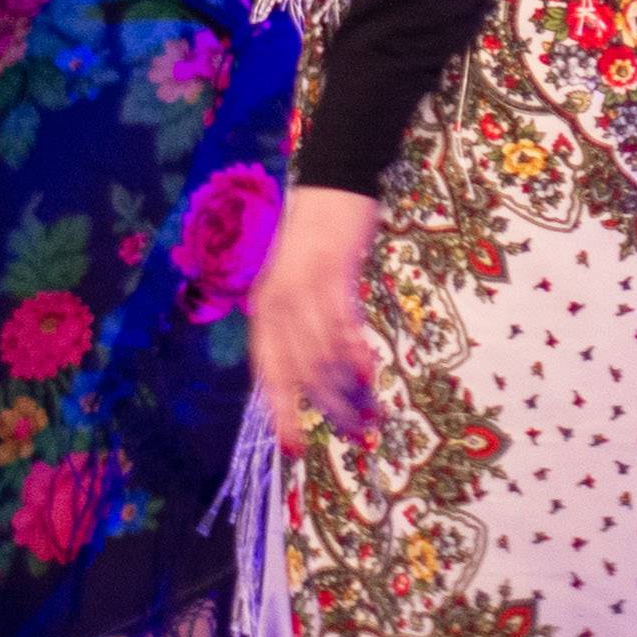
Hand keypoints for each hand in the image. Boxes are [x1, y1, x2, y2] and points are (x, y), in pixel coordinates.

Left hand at [249, 184, 386, 438]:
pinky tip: (369, 376)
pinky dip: (356, 356)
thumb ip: (301, 329)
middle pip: (300, 372)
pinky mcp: (332, 271)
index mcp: (264, 311)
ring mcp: (303, 287)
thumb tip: (317, 381)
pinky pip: (342, 325)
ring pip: (322, 355)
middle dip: (328, 411)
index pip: (268, 374)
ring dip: (348, 391)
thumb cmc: (317, 242)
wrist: (332, 187)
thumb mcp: (297, 288)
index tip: (295, 449)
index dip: (280, 413)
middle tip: (357, 435)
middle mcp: (276, 303)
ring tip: (371, 414)